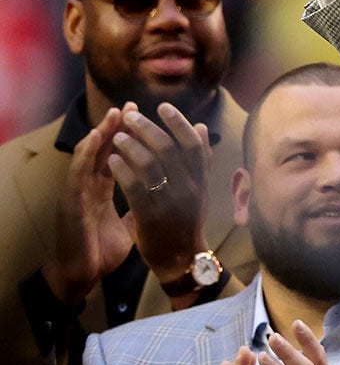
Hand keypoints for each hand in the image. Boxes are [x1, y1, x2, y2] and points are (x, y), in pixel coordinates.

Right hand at [42, 106, 133, 304]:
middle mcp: (90, 187)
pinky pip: (78, 174)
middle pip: (104, 151)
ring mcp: (78, 193)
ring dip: (101, 133)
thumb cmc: (103, 250)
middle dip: (118, 127)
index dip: (132, 138)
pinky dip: (86, 154)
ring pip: (89, 156)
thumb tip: (159, 194)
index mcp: (103, 189)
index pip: (119, 157)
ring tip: (114, 114)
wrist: (84, 275)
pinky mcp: (70, 203)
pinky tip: (95, 139)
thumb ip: (140, 205)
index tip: (149, 118)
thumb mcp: (129, 224)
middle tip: (132, 106)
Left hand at [108, 102, 212, 283]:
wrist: (181, 257)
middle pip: (167, 148)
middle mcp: (188, 188)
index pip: (193, 143)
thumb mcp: (201, 189)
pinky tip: (111, 159)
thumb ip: (201, 160)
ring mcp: (169, 201)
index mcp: (201, 180)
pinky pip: (133, 186)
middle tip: (130, 116)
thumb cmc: (188, 220)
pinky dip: (121, 169)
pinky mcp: (149, 215)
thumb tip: (202, 128)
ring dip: (130, 145)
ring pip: (148, 164)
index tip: (162, 107)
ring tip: (117, 137)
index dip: (177, 121)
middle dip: (146, 127)